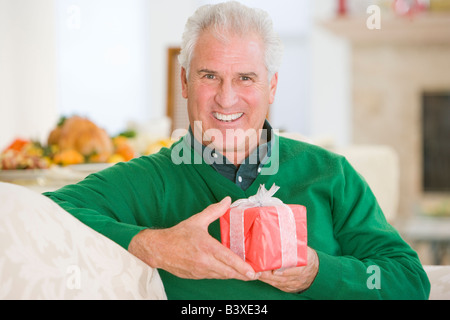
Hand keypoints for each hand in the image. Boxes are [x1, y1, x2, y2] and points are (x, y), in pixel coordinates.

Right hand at [128, 197, 257, 280]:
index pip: (228, 259)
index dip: (242, 266)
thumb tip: (227, 200)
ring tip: (246, 274)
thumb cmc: (177, 235)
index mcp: (206, 247)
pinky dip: (223, 275)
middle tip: (255, 275)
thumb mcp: (197, 220)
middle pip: (228, 272)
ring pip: (222, 276)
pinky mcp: (196, 276)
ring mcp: (200, 271)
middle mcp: (204, 261)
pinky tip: (229, 272)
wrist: (158, 249)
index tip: (252, 271)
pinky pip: (213, 277)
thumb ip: (214, 211)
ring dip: (234, 276)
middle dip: (243, 275)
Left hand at [258, 247, 318, 292]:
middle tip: (258, 270)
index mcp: (305, 266)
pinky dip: (270, 283)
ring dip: (267, 279)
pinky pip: (279, 286)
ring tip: (256, 273)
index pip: (294, 270)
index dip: (284, 271)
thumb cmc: (308, 257)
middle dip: (269, 275)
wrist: (317, 271)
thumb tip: (284, 234)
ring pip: (279, 283)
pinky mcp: (290, 288)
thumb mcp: (305, 250)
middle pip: (282, 278)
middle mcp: (300, 277)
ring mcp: (295, 284)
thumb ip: (295, 246)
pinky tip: (262, 278)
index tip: (273, 269)